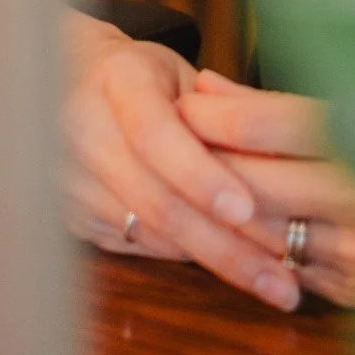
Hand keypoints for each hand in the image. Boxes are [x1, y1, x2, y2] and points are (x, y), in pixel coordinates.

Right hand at [62, 15, 301, 310]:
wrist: (69, 81)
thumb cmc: (144, 78)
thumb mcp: (183, 72)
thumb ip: (225, 107)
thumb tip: (285, 151)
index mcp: (117, 80)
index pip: (154, 134)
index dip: (198, 174)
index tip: (245, 209)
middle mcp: (82, 131)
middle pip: (155, 200)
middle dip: (224, 245)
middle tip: (280, 278)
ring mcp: (70, 182)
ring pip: (151, 235)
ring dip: (216, 261)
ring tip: (273, 282)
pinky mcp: (73, 220)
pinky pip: (140, 248)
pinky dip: (189, 259)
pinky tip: (232, 270)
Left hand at [179, 68, 354, 308]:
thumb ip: (292, 97)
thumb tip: (208, 86)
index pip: (284, 124)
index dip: (227, 111)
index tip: (190, 94)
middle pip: (269, 183)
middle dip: (211, 159)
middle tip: (172, 133)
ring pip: (273, 235)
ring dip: (227, 209)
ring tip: (189, 177)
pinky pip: (297, 272)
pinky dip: (263, 247)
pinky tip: (240, 222)